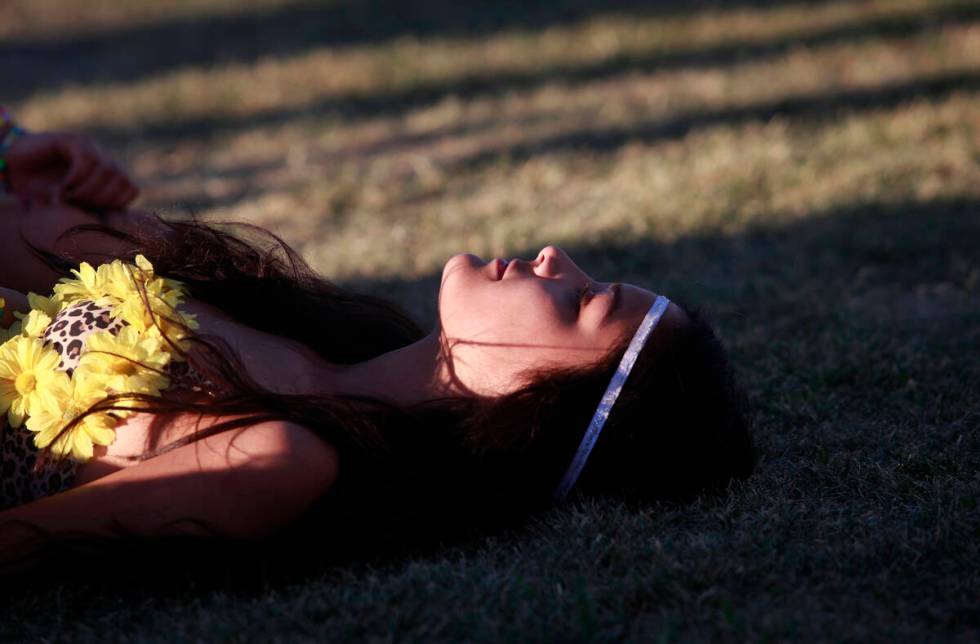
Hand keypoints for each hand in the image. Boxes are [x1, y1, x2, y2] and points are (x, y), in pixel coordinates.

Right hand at [5, 132, 138, 208]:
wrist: (13, 168)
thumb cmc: (41, 190)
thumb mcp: (68, 206)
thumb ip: (90, 211)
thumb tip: (114, 226)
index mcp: (108, 175)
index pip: (131, 189)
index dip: (115, 204)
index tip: (93, 211)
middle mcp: (103, 159)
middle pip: (123, 180)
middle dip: (102, 199)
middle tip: (78, 204)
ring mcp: (89, 148)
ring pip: (108, 170)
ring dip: (88, 190)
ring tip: (68, 197)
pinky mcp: (71, 141)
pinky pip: (86, 159)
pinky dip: (77, 178)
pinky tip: (63, 186)